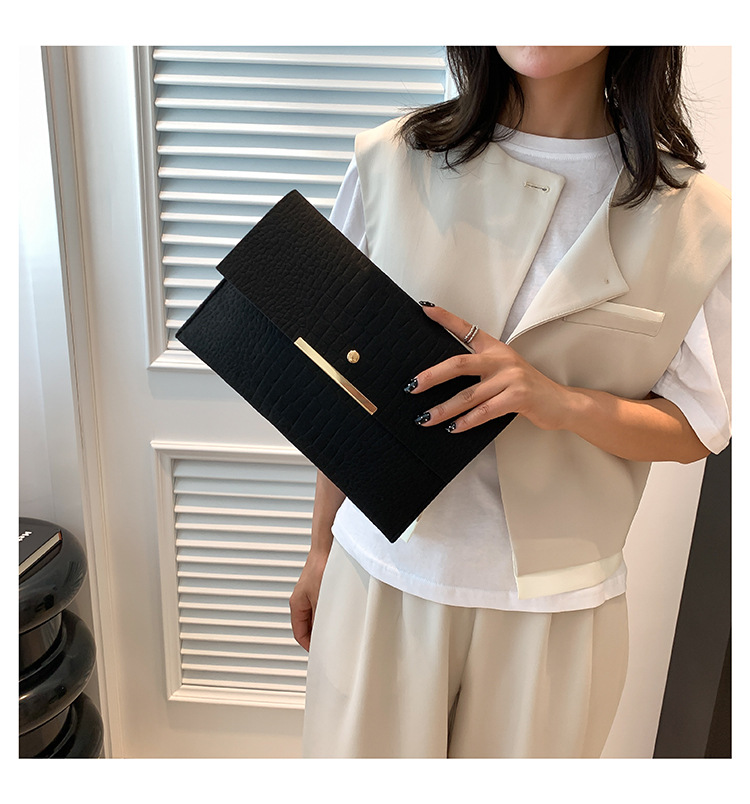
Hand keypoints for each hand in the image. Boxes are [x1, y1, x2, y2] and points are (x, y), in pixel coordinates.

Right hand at [289, 547, 329, 651]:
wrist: (328, 547)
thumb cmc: (321, 567)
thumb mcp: (321, 599)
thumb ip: (320, 618)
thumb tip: (323, 634)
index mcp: (297, 605)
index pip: (300, 633)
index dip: (309, 646)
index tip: (319, 653)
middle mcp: (303, 600)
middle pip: (309, 625)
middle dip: (319, 635)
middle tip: (331, 643)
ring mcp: (313, 593)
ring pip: (318, 615)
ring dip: (326, 622)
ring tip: (337, 629)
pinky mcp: (323, 587)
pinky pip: (325, 605)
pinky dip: (332, 612)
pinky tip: (341, 612)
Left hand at [408, 303, 570, 432]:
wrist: (561, 403)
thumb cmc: (526, 389)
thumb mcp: (504, 371)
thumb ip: (480, 370)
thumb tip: (442, 378)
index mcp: (495, 349)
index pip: (467, 329)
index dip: (446, 318)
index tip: (425, 308)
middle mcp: (502, 359)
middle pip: (459, 365)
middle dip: (432, 377)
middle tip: (412, 387)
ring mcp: (511, 378)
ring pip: (468, 395)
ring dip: (444, 409)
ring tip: (425, 419)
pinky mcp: (518, 397)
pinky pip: (485, 411)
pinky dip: (467, 422)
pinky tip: (454, 428)